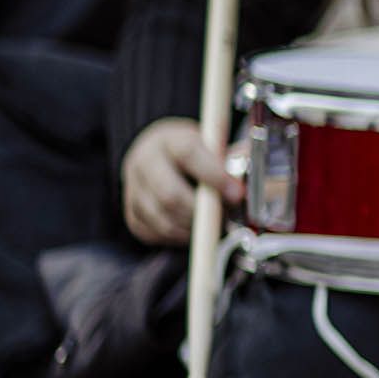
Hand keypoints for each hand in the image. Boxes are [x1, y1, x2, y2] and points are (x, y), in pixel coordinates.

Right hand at [120, 118, 240, 246]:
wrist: (156, 154)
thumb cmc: (192, 152)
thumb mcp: (212, 143)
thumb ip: (230, 157)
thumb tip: (247, 174)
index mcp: (168, 140)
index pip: (189, 154)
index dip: (215, 176)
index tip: (237, 193)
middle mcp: (144, 162)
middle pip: (169, 195)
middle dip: (202, 213)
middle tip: (225, 219)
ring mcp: (133, 188)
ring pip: (161, 219)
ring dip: (192, 229)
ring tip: (213, 226)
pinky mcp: (131, 212)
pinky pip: (153, 233)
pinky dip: (177, 237)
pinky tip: (193, 230)